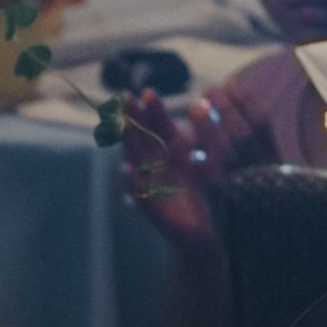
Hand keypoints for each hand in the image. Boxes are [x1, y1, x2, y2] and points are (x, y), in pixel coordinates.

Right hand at [115, 81, 234, 252]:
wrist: (206, 233)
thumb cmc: (207, 195)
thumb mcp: (208, 162)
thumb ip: (204, 138)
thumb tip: (203, 107)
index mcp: (172, 151)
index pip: (160, 126)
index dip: (154, 110)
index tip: (148, 92)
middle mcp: (158, 164)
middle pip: (142, 136)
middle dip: (134, 118)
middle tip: (125, 97)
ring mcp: (151, 184)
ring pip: (135, 158)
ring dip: (127, 141)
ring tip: (118, 123)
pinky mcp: (150, 207)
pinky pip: (138, 192)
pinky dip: (133, 181)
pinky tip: (128, 169)